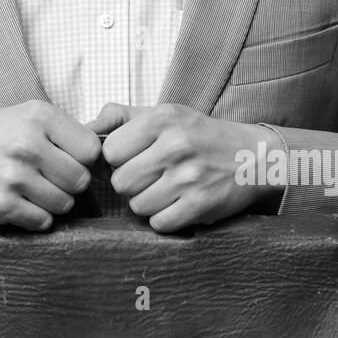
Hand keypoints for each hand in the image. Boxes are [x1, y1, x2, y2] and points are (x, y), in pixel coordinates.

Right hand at [0, 100, 100, 229]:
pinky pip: (43, 222)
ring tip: (32, 187)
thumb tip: (111, 161)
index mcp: (40, 117)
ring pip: (64, 204)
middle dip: (69, 183)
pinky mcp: (1, 204)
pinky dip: (36, 216)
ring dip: (54, 201)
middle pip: (80, 180)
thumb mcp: (31, 115)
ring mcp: (13, 176)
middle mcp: (27, 144)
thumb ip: (68, 133)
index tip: (68, 159)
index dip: (84, 159)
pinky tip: (21, 200)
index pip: (92, 150)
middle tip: (49, 176)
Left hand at [88, 102, 282, 231]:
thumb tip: (84, 128)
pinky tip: (177, 204)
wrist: (253, 157)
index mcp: (162, 119)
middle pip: (120, 182)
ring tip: (165, 189)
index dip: (118, 159)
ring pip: (138, 206)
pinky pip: (160, 223)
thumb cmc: (199, 135)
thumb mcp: (163, 113)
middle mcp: (176, 145)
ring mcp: (189, 177)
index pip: (110, 151)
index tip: (134, 158)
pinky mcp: (201, 204)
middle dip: (131, 184)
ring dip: (147, 203)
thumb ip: (120, 117)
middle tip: (150, 177)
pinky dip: (164, 219)